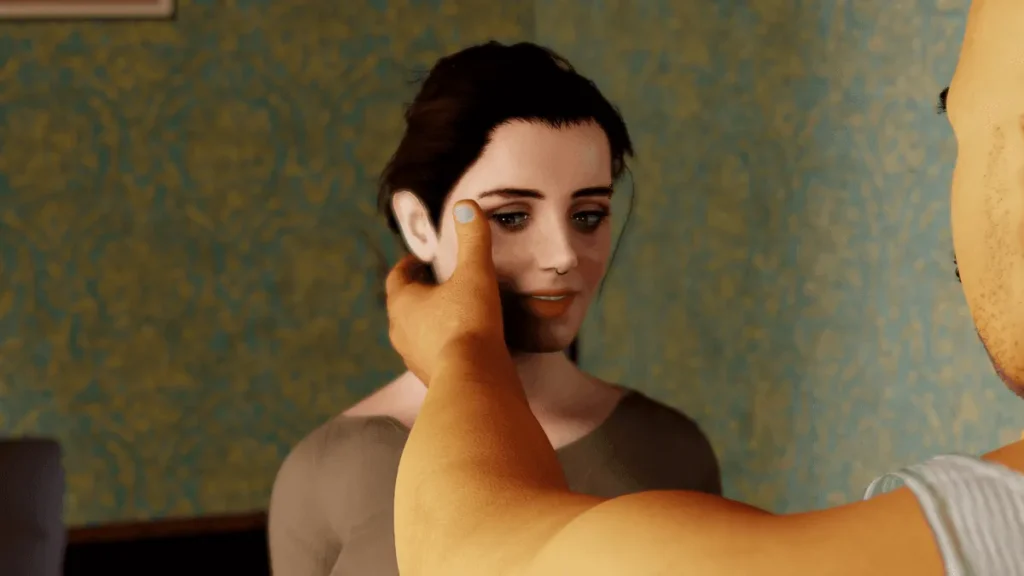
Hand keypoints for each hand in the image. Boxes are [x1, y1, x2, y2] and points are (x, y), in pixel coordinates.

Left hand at [385, 200, 506, 382]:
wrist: (473, 381)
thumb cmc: (469, 322)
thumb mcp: (475, 273)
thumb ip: (472, 239)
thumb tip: (467, 205)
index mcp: (403, 303)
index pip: (397, 278)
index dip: (409, 266)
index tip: (421, 260)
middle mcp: (400, 332)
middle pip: (404, 306)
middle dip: (419, 294)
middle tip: (440, 284)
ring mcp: (413, 359)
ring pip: (416, 333)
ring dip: (429, 322)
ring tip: (453, 313)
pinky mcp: (430, 379)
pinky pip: (432, 356)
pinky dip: (442, 346)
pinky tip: (463, 344)